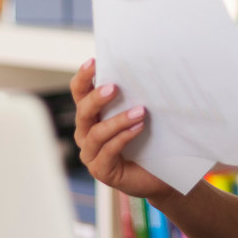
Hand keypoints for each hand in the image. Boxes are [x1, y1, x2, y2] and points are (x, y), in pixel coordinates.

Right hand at [70, 58, 172, 200]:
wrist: (158, 175)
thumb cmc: (147, 142)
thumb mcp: (139, 116)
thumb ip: (133, 99)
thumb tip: (143, 74)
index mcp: (91, 115)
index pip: (80, 93)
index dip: (83, 78)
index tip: (94, 62)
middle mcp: (85, 133)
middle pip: (83, 111)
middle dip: (97, 98)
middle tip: (115, 87)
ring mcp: (91, 153)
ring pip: (97, 133)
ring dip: (118, 120)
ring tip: (140, 111)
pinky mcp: (100, 170)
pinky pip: (109, 151)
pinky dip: (124, 137)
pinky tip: (139, 128)